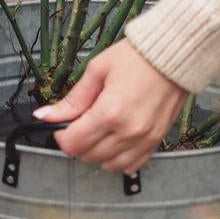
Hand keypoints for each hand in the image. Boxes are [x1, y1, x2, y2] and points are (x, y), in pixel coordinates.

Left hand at [33, 40, 187, 172]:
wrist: (174, 54)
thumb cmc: (138, 57)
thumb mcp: (97, 70)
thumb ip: (72, 99)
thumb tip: (45, 115)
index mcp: (109, 112)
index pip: (73, 144)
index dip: (61, 135)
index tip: (63, 124)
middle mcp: (128, 130)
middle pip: (88, 156)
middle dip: (78, 142)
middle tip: (82, 121)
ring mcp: (144, 138)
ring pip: (109, 164)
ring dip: (97, 152)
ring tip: (99, 130)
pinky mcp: (156, 140)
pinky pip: (132, 164)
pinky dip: (119, 159)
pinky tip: (116, 140)